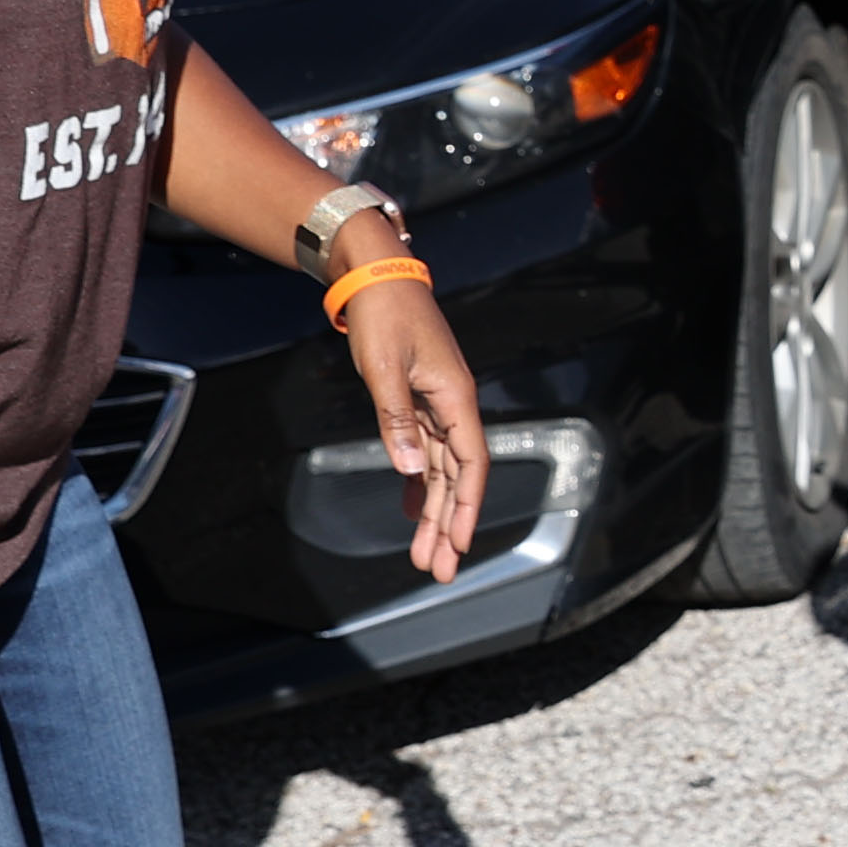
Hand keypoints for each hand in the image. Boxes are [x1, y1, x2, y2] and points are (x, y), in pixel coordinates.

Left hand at [337, 267, 489, 581]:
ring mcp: (437, 406)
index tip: (459, 545)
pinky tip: (413, 511)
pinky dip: (420, 484)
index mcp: (456, 398)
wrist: (376, 277)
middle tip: (438, 570)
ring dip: (435, 512)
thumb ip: (397, 420)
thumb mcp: (385, 367)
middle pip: (458, 478)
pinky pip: (424, 453)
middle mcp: (453, 407)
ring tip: (424, 554)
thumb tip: (409, 470)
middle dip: (450, 525)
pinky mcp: (418, 402)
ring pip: (441, 471)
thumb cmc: (384, 315)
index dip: (468, 507)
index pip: (471, 465)